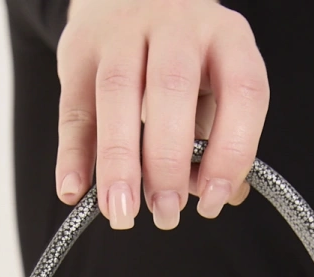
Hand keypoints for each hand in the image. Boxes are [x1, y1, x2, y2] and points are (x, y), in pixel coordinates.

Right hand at [55, 0, 269, 228]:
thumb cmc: (184, 58)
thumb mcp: (215, 86)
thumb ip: (220, 139)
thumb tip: (222, 196)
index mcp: (226, 37)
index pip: (241, 91)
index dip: (231, 152)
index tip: (214, 200)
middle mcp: (177, 26)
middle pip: (172, 88)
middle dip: (168, 162)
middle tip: (165, 213)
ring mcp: (124, 33)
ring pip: (118, 93)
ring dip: (118, 162)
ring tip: (120, 212)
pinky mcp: (80, 49)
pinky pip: (74, 106)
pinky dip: (72, 153)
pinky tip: (73, 191)